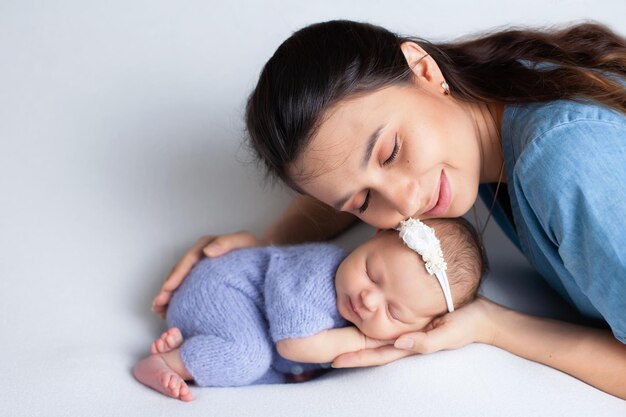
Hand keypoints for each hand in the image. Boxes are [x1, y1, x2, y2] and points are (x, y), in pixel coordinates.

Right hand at [151, 231, 264, 317]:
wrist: (264, 260)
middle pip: (179, 272)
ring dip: (168, 295)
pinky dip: (178, 298)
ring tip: (158, 310)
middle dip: (167, 288)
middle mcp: (200, 257)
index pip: (187, 260)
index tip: (169, 288)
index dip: (176, 274)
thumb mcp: (244, 241)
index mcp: (206, 246)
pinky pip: (188, 288)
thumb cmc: (254, 250)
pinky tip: (170, 310)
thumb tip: (207, 252)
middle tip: (158, 304)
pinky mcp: (204, 280)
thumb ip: (227, 242)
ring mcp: (201, 269)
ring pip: (180, 281)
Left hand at [332, 297, 497, 367]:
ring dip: (357, 340)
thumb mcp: (446, 334)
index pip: (378, 355)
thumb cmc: (466, 325)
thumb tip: (399, 342)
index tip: (335, 360)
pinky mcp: (411, 320)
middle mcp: (405, 340)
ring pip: (377, 337)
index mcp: (410, 346)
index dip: (357, 358)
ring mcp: (408, 331)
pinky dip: (371, 326)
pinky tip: (361, 322)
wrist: (482, 315)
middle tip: (326, 352)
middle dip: (350, 351)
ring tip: (336, 339)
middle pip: (372, 348)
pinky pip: (387, 324)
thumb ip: (424, 341)